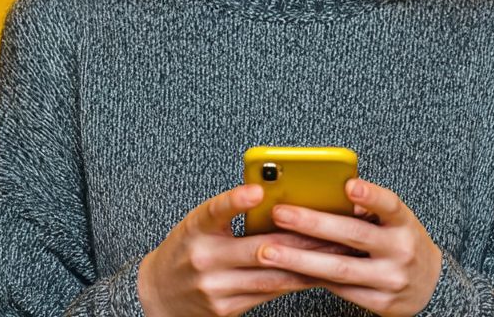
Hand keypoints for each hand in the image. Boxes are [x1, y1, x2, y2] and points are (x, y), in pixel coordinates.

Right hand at [137, 183, 362, 316]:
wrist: (158, 295)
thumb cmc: (186, 249)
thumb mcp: (198, 224)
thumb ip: (228, 213)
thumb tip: (274, 199)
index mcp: (195, 229)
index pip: (214, 211)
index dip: (236, 200)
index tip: (257, 189)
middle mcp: (203, 259)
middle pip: (258, 248)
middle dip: (299, 238)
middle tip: (329, 226)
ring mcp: (215, 288)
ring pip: (270, 275)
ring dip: (307, 263)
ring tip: (335, 250)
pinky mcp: (225, 310)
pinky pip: (268, 294)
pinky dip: (294, 282)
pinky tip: (315, 273)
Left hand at [252, 177, 442, 316]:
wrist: (430, 284)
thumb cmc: (400, 240)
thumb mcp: (393, 220)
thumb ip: (366, 209)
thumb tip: (318, 192)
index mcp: (404, 223)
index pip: (389, 204)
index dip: (370, 195)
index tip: (348, 186)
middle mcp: (401, 250)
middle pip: (353, 235)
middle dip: (312, 223)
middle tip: (279, 214)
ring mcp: (391, 279)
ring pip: (339, 269)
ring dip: (299, 260)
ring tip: (269, 250)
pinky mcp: (381, 303)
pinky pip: (340, 290)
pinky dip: (312, 278)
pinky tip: (288, 270)